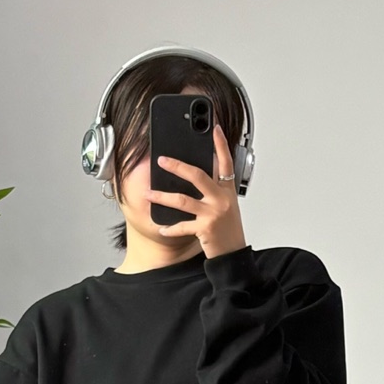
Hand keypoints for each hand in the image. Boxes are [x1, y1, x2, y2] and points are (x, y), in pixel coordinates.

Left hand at [149, 124, 247, 258]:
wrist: (233, 254)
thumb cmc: (228, 229)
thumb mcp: (226, 204)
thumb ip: (214, 188)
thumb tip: (193, 175)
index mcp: (227, 190)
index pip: (226, 162)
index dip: (221, 144)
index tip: (215, 128)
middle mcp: (221, 199)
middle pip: (198, 175)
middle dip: (177, 166)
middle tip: (162, 160)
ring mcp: (213, 213)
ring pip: (183, 200)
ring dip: (162, 197)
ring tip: (149, 194)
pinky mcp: (206, 228)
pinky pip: (182, 226)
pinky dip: (169, 228)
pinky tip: (161, 227)